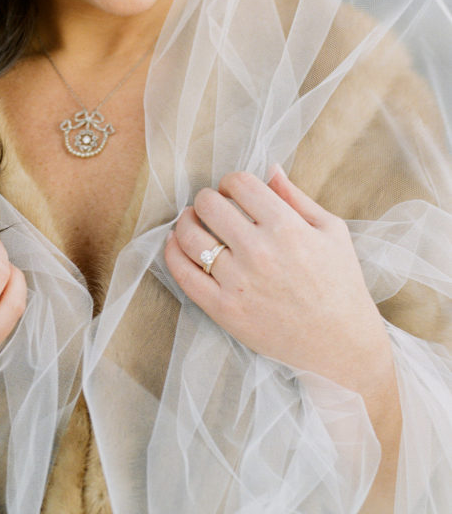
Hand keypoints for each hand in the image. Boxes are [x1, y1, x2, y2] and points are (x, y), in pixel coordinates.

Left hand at [164, 167, 390, 383]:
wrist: (341, 346)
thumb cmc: (340, 284)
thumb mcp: (331, 231)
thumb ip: (296, 197)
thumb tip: (270, 168)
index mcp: (287, 227)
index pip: (239, 183)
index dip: (231, 182)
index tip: (234, 192)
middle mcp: (259, 252)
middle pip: (208, 204)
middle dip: (207, 199)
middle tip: (213, 207)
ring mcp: (238, 282)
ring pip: (189, 236)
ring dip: (185, 221)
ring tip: (192, 222)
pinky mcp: (224, 310)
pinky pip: (183, 273)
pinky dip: (172, 252)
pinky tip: (176, 244)